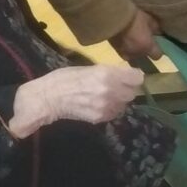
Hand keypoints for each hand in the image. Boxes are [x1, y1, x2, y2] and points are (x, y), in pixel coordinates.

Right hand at [6, 64, 144, 137]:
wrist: (49, 97)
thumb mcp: (89, 68)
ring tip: (105, 97)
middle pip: (132, 93)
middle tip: (116, 87)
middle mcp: (110, 91)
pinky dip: (109, 109)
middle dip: (126, 89)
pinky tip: (98, 105)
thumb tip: (123, 75)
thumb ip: (108, 72)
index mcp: (107, 74)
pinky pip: (113, 113)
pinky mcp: (100, 118)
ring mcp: (106, 106)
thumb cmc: (65, 78)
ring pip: (123, 105)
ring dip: (118, 101)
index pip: (137, 78)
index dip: (133, 77)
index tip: (129, 76)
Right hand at [109, 9, 161, 60]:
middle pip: (144, 61)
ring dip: (134, 55)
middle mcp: (138, 54)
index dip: (158, 52)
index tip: (156, 46)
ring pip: (133, 60)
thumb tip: (158, 32)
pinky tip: (124, 44)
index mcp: (148, 47)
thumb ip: (155, 28)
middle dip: (144, 55)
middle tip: (143, 46)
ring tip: (132, 46)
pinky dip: (125, 51)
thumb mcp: (148, 19)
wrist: (114, 18)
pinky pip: (124, 55)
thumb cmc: (134, 18)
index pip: (157, 56)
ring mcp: (126, 54)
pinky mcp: (116, 51)